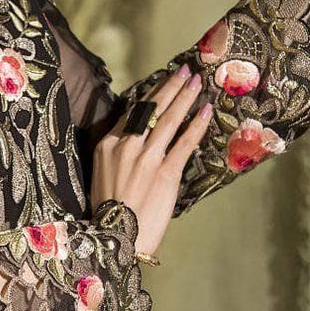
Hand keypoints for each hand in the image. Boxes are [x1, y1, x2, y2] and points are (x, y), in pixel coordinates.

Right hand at [92, 64, 213, 255]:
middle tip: (186, 71)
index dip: (152, 94)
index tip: (164, 82)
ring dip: (185, 98)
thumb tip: (140, 139)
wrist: (114, 238)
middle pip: (151, 108)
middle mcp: (125, 145)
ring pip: (168, 119)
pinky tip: (206, 112)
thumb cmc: (108, 212)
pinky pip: (184, 142)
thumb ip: (119, 154)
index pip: (132, 112)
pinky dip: (196, 125)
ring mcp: (146, 158)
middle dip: (171, 87)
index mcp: (107, 144)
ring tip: (197, 83)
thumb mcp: (103, 174)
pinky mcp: (165, 172)